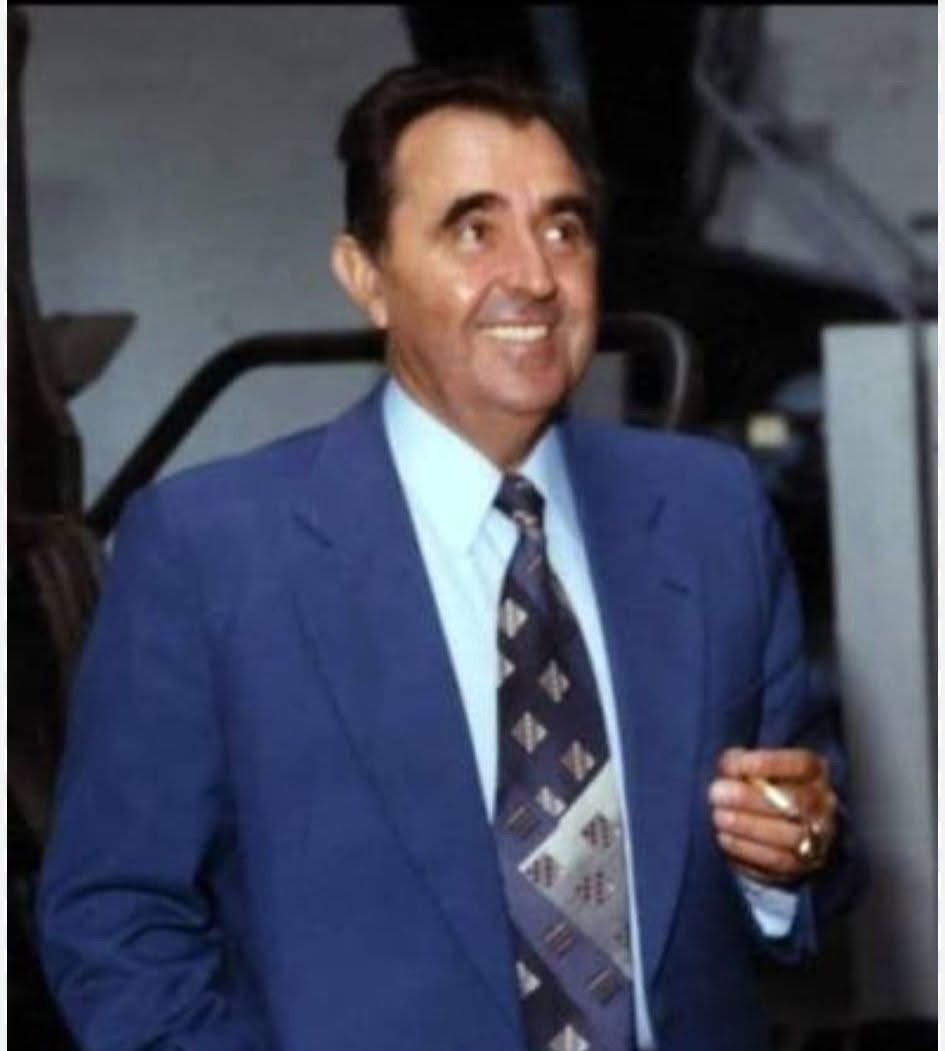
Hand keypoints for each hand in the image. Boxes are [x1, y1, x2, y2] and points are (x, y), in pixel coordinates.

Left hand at [708, 747, 837, 884]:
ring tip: (718, 816)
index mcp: (815, 771)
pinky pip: (779, 860)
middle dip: (749, 798)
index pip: (802, 764)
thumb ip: (740, 762)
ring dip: (747, 826)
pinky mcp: (803, 864)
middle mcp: (824, 803)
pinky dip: (747, 849)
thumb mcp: (750, 766)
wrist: (772, 825)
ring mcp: (819, 837)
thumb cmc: (758, 786)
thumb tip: (728, 768)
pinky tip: (724, 837)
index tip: (730, 767)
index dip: (767, 763)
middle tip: (715, 793)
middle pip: (796, 801)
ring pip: (791, 835)